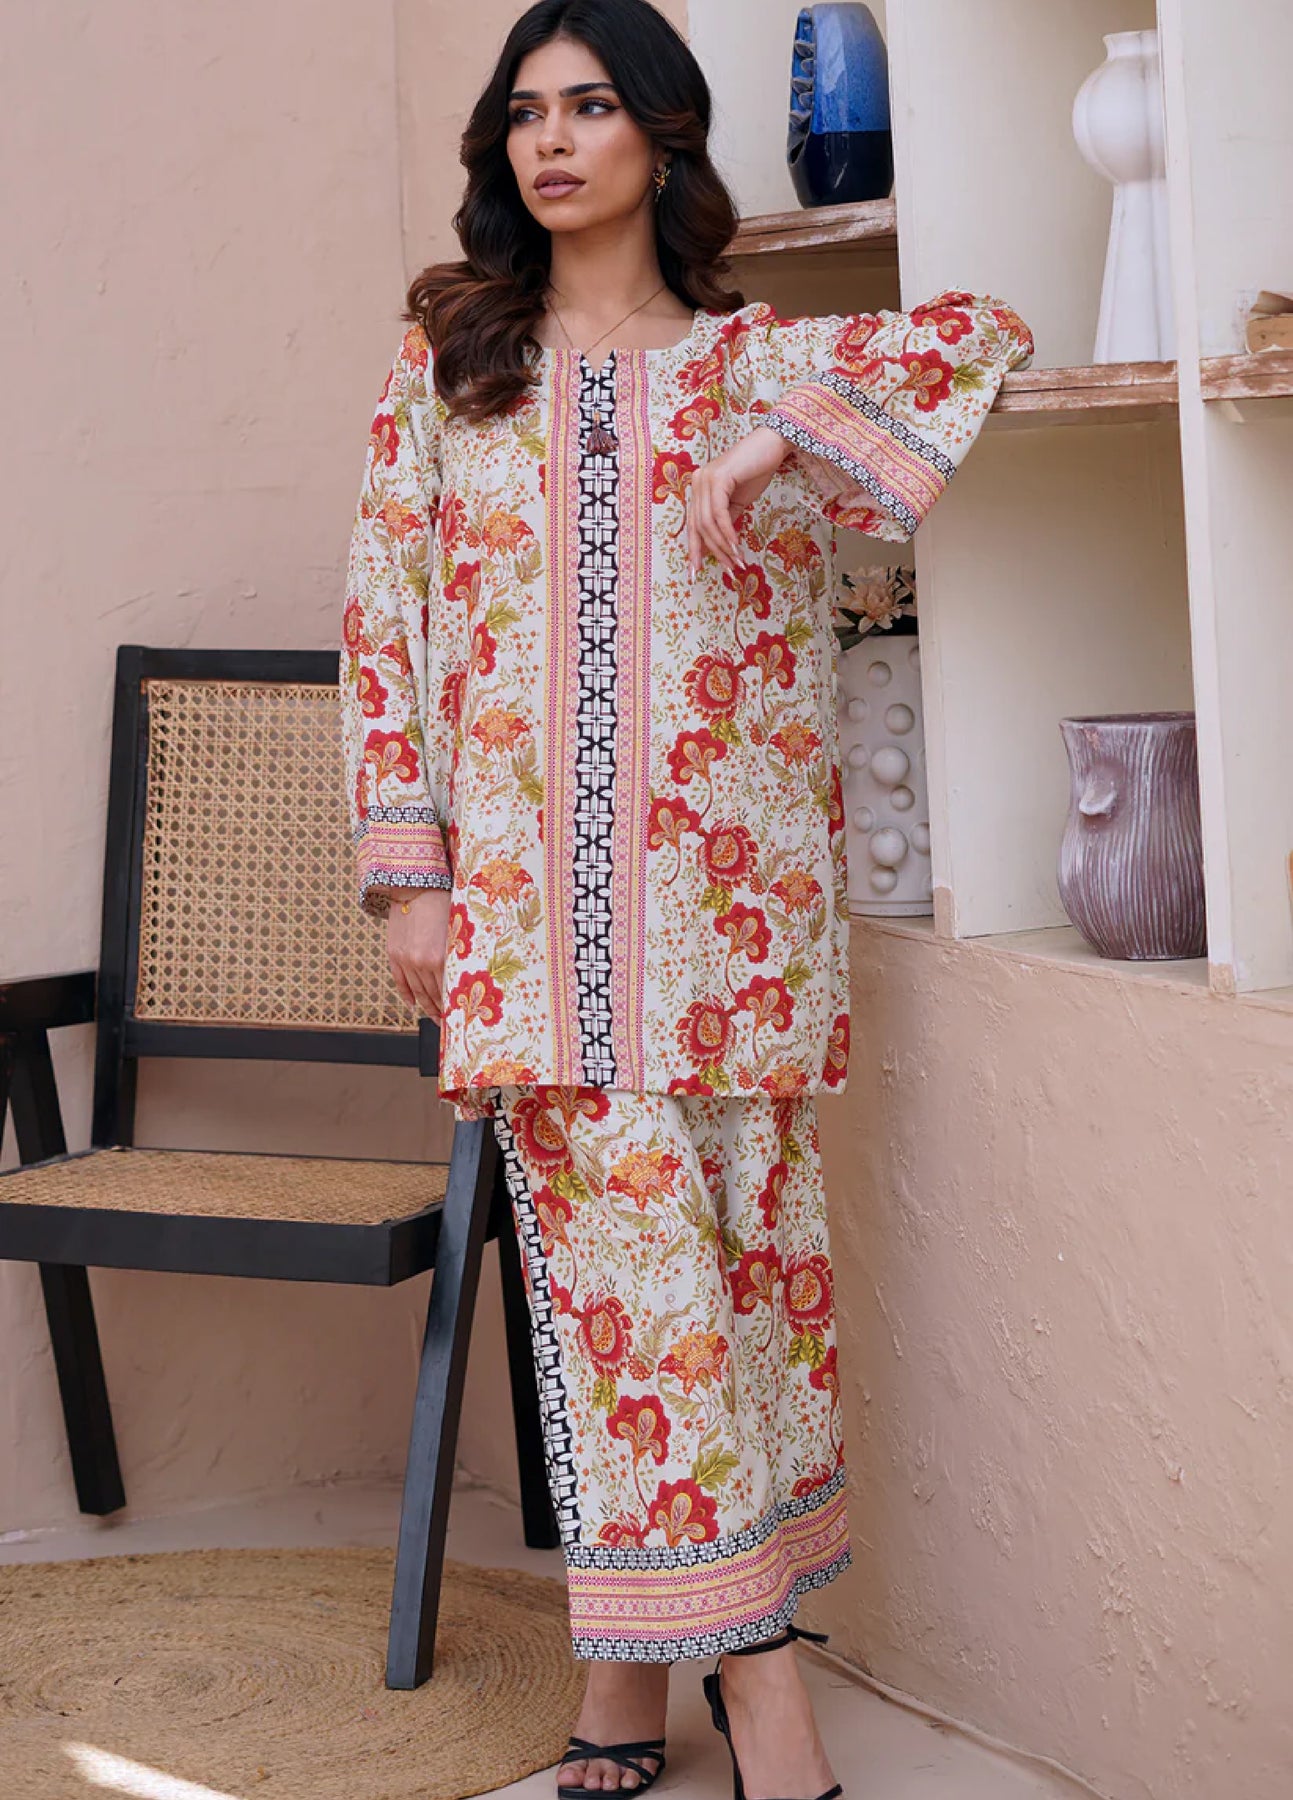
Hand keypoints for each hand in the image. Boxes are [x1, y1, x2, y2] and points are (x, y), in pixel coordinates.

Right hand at [386, 886, 450, 1022]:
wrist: (415, 886)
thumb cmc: (444, 904)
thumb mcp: (457, 931)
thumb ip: (459, 955)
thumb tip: (467, 975)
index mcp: (440, 957)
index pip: (448, 991)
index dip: (454, 1006)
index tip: (460, 1017)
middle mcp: (421, 962)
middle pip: (432, 995)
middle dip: (441, 1011)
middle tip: (449, 1022)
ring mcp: (405, 960)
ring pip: (417, 992)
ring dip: (427, 1006)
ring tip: (435, 1017)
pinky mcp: (394, 954)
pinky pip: (400, 982)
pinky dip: (407, 996)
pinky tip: (414, 1006)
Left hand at [686, 424, 788, 577]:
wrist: (772, 445)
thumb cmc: (756, 470)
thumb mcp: (737, 501)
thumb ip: (725, 520)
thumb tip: (720, 546)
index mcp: (699, 488)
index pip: (692, 524)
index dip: (694, 549)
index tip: (696, 572)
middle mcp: (697, 482)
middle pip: (698, 527)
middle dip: (713, 552)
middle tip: (729, 569)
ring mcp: (705, 479)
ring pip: (708, 523)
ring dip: (723, 546)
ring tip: (737, 561)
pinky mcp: (718, 478)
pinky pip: (719, 513)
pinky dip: (727, 532)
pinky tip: (736, 545)